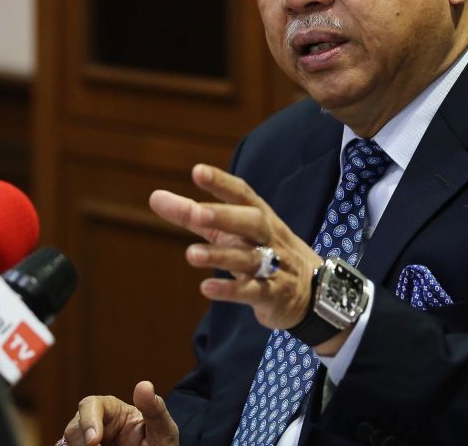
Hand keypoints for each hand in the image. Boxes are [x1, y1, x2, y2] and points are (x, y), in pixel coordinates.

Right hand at [62, 381, 177, 445]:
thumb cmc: (159, 442)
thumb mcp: (162, 428)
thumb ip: (154, 409)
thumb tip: (144, 385)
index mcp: (111, 409)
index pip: (89, 405)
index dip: (88, 421)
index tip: (95, 441)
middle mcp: (95, 423)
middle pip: (74, 428)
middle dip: (82, 442)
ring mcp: (87, 441)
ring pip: (70, 443)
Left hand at [149, 164, 323, 330]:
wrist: (313, 292)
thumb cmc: (262, 251)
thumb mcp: (230, 232)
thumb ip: (194, 215)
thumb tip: (155, 197)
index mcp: (259, 216)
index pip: (242, 194)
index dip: (222, 183)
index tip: (198, 171)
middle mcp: (268, 238)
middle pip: (251, 222)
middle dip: (226, 216)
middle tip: (197, 212)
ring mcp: (274, 267)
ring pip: (250, 258)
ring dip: (220, 256)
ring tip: (190, 254)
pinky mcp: (272, 296)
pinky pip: (253, 291)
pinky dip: (231, 290)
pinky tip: (206, 288)